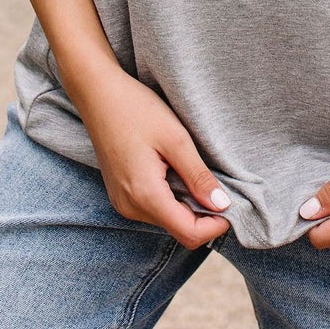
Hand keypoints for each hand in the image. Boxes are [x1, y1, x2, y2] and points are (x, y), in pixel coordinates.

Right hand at [71, 63, 230, 250]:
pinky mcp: (121, 195)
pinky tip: (174, 170)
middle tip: (216, 182)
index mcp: (145, 196)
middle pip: (180, 229)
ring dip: (187, 204)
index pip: (190, 234)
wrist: (98, 94)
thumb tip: (222, 205)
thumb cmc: (136, 110)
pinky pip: (154, 208)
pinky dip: (171, 197)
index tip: (231, 202)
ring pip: (168, 220)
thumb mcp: (176, 139)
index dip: (216, 225)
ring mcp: (123, 203)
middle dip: (204, 214)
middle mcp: (131, 207)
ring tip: (192, 171)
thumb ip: (198, 177)